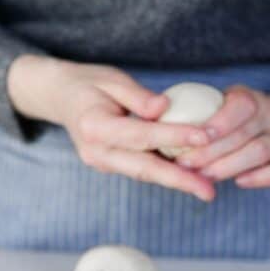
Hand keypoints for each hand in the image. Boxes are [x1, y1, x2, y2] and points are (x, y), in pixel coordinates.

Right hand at [7, 55, 215, 199]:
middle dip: (179, 180)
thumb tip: (165, 108)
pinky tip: (190, 178)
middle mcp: (95, 151)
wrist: (60, 98)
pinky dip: (165, 174)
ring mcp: (101, 162)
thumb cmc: (89, 84)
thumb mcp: (112, 79)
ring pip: (144, 174)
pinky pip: (140, 170)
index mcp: (93, 126)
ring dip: (175, 182)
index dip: (173, 135)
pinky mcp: (109, 166)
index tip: (205, 136)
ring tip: (206, 189)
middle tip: (209, 192)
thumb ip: (137, 95)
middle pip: (143, 168)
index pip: (140, 134)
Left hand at [175, 79, 269, 188]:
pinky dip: (262, 177)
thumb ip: (197, 113)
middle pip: (244, 134)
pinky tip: (240, 182)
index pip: (239, 107)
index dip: (217, 123)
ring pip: (261, 151)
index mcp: (250, 98)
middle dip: (212, 151)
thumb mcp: (221, 106)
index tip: (192, 138)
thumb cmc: (237, 118)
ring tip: (204, 176)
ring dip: (231, 166)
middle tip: (185, 164)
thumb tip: (153, 121)